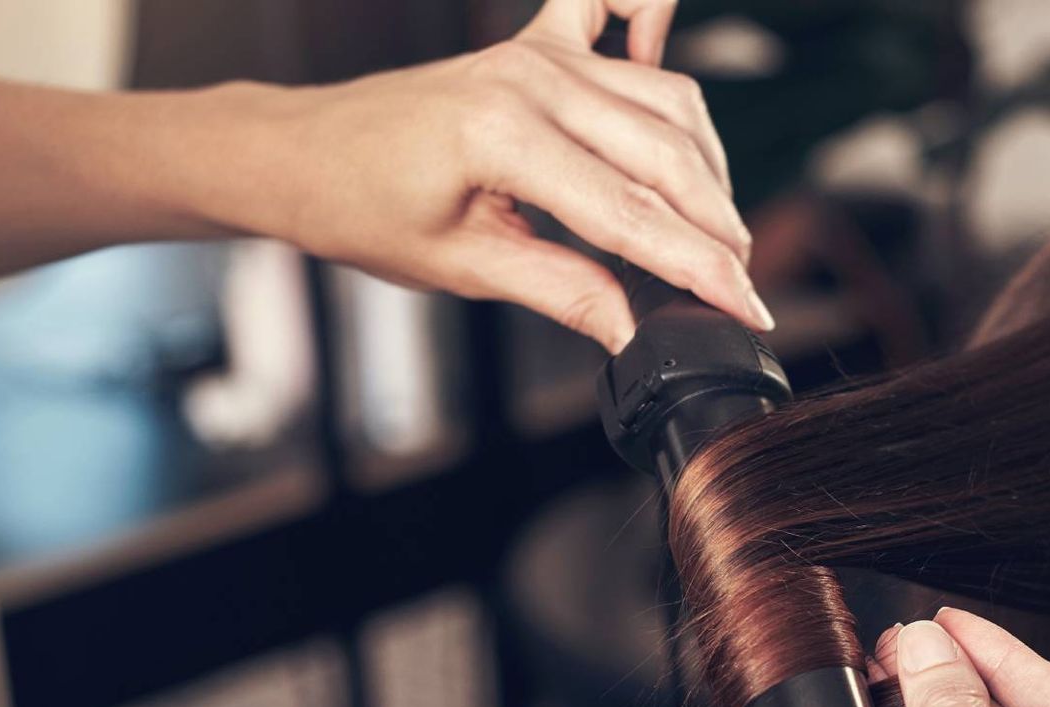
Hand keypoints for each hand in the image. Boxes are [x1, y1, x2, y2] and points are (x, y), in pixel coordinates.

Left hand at [231, 0, 763, 350]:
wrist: (302, 154)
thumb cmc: (361, 209)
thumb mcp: (462, 269)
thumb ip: (562, 293)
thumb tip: (634, 333)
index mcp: (504, 137)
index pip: (632, 215)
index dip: (699, 270)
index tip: (747, 309)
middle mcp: (530, 80)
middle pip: (665, 155)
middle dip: (716, 227)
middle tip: (744, 283)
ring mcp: (536, 53)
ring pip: (666, 99)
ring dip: (704, 163)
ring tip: (716, 228)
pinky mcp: (534, 42)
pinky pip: (613, 9)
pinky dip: (653, 18)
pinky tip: (665, 51)